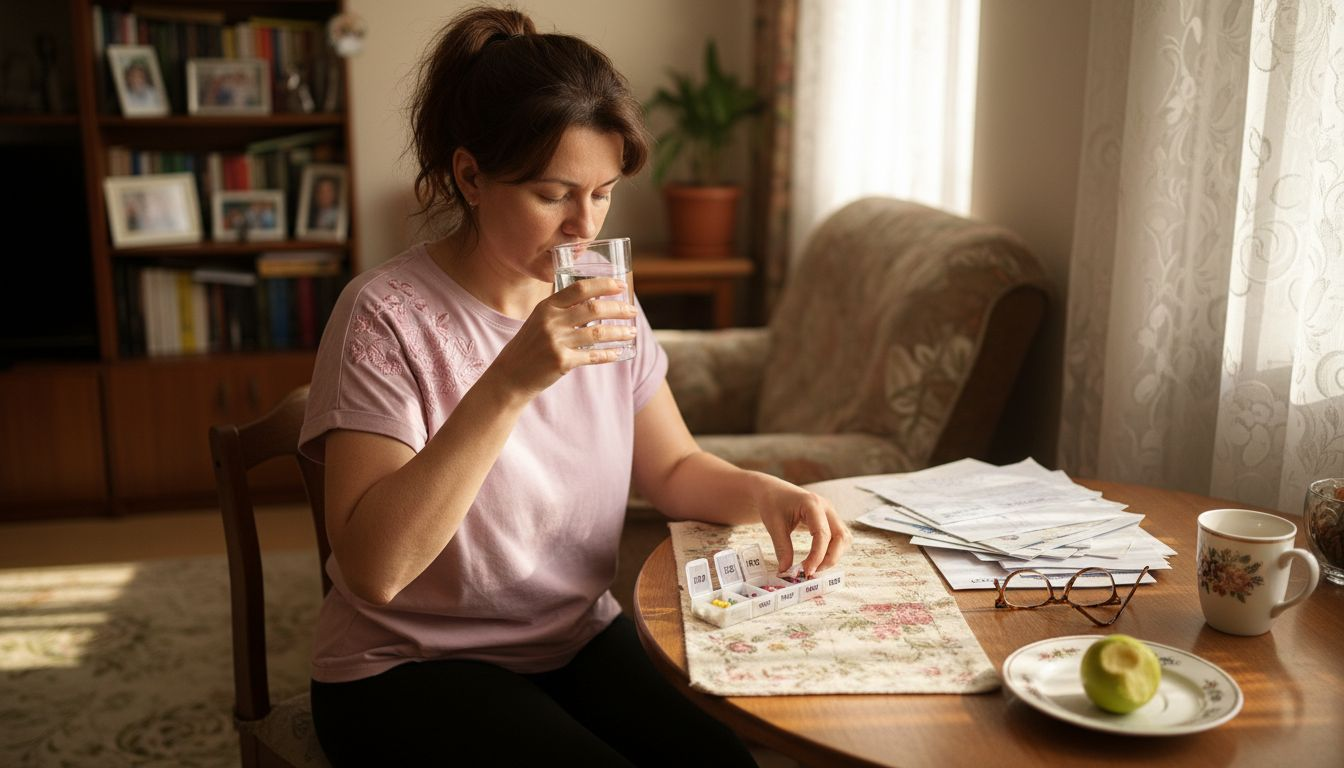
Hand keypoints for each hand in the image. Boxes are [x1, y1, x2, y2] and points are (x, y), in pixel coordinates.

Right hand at [488, 277, 636, 396]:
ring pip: (597, 333)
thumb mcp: (540, 320)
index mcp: (547, 306)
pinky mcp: (562, 362)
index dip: (603, 285)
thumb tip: (594, 301)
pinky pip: (593, 356)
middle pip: (593, 309)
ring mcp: (556, 342)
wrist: (510, 375)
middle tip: (632, 311)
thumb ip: (562, 310)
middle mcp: (551, 321)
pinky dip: (609, 354)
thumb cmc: (529, 345)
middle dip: (618, 309)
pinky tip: (619, 352)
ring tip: (632, 332)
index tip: (620, 285)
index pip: (580, 288)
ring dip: (619, 332)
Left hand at [758, 480, 850, 577]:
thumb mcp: (773, 525)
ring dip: (833, 556)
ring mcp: (831, 513)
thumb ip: (782, 548)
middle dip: (830, 559)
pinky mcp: (831, 520)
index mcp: (812, 504)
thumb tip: (786, 571)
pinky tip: (818, 559)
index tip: (806, 571)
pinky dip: (833, 551)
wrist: (773, 491)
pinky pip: (840, 538)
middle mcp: (827, 508)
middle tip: (811, 571)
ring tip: (814, 566)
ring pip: (844, 539)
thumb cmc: (772, 503)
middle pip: (841, 537)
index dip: (817, 556)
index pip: (822, 534)